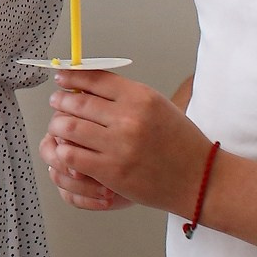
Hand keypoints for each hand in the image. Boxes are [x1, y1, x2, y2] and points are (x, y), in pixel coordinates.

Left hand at [42, 70, 210, 217]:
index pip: (94, 78)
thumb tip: (86, 87)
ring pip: (67, 127)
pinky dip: (63, 151)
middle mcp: (129, 117)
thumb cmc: (181, 143)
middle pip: (76, 102)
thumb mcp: (158, 106)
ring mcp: (118, 145)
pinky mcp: (111, 171)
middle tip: (56, 102)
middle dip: (61, 101)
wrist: (199, 179)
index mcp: (141, 96)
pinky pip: (71, 155)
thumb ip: (125, 96)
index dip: (72, 77)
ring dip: (58, 126)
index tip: (61, 78)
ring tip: (59, 126)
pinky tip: (66, 149)